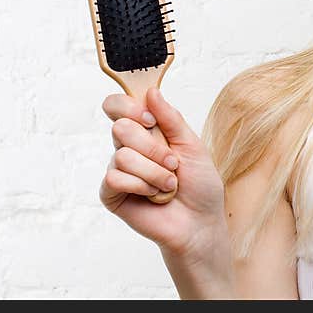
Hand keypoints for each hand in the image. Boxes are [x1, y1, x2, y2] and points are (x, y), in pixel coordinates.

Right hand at [99, 87, 226, 259]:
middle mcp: (128, 147)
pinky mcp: (111, 194)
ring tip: (169, 184)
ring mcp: (118, 171)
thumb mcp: (191, 144)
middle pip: (120, 127)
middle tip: (173, 163)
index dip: (129, 107)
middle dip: (153, 147)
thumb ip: (171, 118)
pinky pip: (114, 179)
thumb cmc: (199, 183)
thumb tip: (151, 92)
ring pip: (122, 156)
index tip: (151, 120)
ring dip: (155, 172)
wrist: (201, 220)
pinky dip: (142, 186)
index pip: (118, 106)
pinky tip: (154, 195)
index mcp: (145, 131)